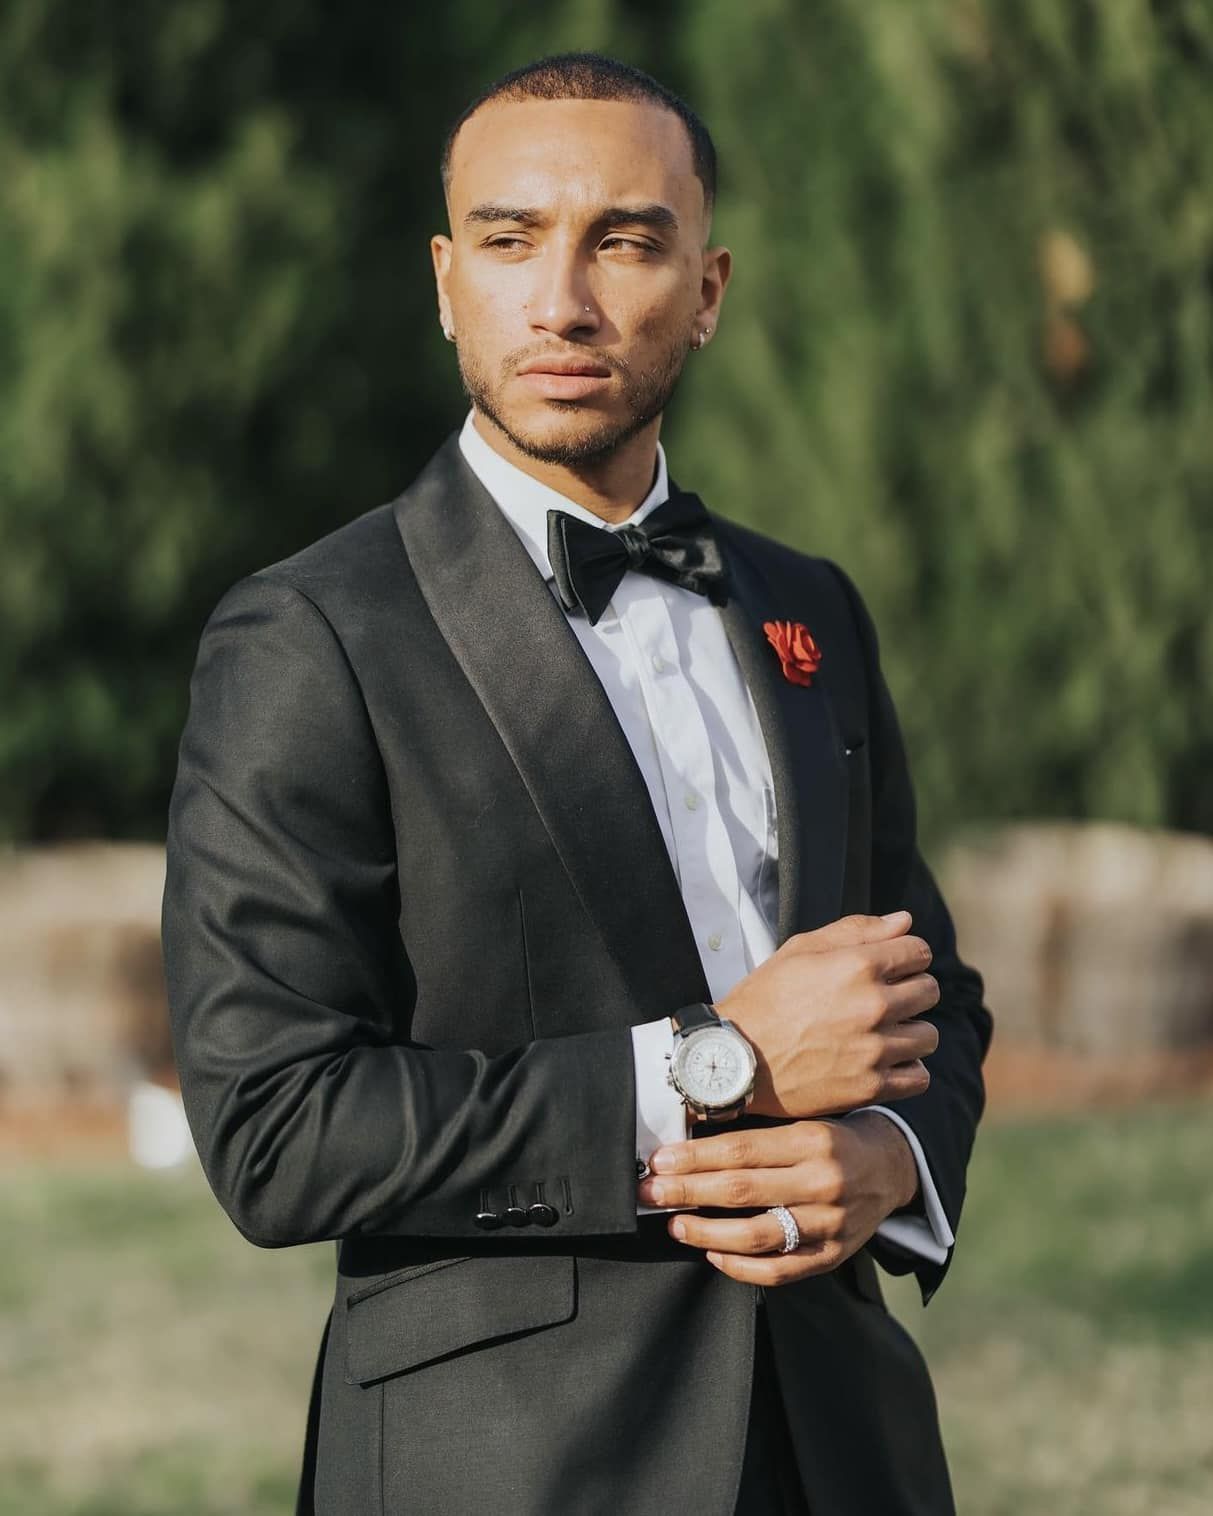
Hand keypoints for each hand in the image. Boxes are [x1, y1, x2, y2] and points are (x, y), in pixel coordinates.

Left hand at [636, 1113, 917, 1284]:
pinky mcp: (833, 1256)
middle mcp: (823, 1182)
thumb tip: (688, 1147)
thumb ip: (757, 1137)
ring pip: (757, 1235)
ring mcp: (830, 1223)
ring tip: (675, 1226)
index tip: (659, 1160)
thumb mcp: (802, 1123)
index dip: (695, 1157)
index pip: (741, 1150)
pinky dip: (740, 1266)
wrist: (891, 1168)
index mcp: (811, 1140)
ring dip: (706, 1232)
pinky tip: (713, 1253)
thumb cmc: (831, 1141)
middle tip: (650, 1192)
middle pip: (742, 1191)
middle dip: (687, 1192)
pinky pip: (779, 1271)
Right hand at [715, 911, 939, 1118]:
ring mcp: (874, 1048)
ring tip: (881, 1034)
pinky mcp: (870, 1086)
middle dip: (910, 991)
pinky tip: (883, 1062)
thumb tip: (905, 921)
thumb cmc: (764, 999)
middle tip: (882, 1002)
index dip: (905, 957)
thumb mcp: (800, 950)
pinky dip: (907, 1070)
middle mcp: (873, 1004)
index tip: (890, 969)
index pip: (919, 952)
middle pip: (929, 990)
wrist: (734, 1057)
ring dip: (910, 1032)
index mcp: (858, 965)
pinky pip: (919, 1077)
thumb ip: (856, 931)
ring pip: (928, 1036)